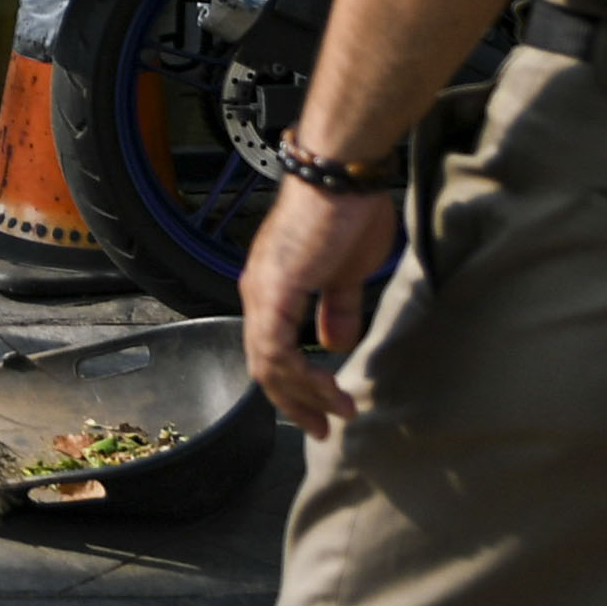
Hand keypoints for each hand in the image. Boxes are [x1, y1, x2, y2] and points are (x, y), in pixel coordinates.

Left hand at [240, 178, 396, 440]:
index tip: (325, 411)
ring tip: (337, 412)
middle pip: (264, 365)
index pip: (273, 352)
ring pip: (269, 364)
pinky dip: (300, 375)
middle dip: (296, 402)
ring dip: (304, 395)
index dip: (296, 387)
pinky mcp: (276, 289)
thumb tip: (334, 343)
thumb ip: (336, 309)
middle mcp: (258, 293)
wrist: (343, 176)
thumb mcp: (347, 273)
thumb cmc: (348, 212)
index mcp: (273, 289)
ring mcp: (263, 292)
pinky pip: (276, 347)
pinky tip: (326, 388)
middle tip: (324, 428)